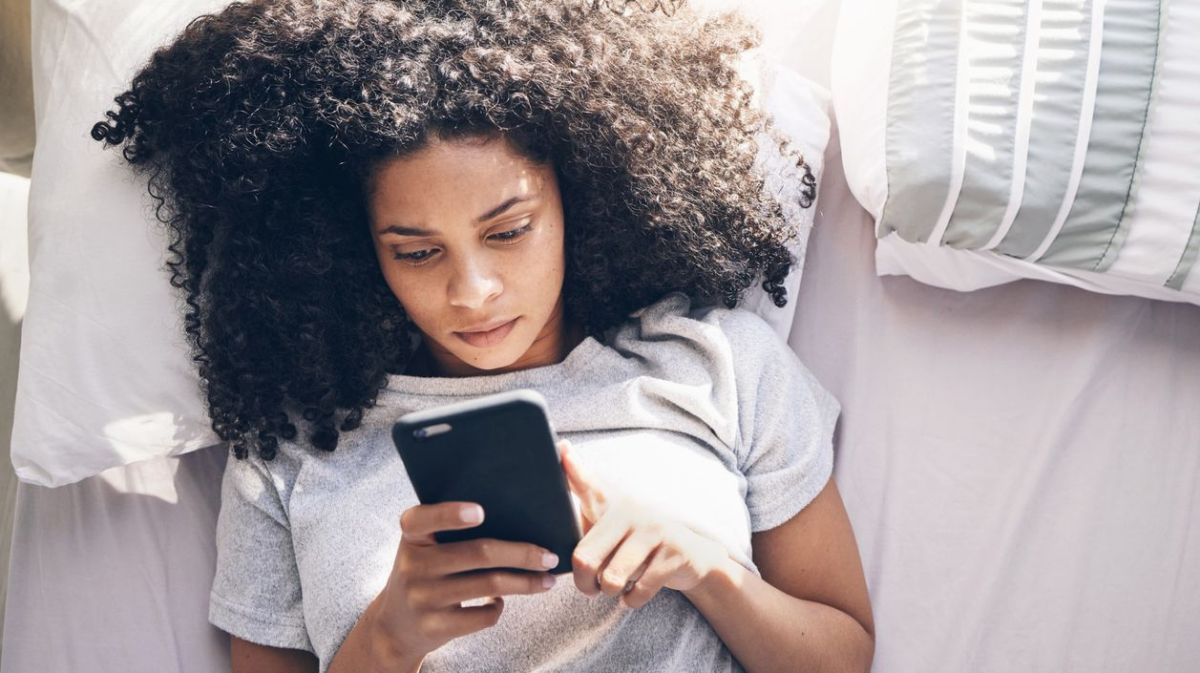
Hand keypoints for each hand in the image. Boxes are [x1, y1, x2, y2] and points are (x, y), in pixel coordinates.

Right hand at [370, 502, 560, 664]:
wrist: (395, 625)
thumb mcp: (424, 547)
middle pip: (479, 553)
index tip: (480, 512)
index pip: (423, 518)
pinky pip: (482, 616)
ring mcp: (423, 598)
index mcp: (411, 536)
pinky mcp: (434, 626)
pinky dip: (499, 608)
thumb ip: (449, 531)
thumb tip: (517, 519)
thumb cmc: (425, 572)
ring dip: (525, 583)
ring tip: (547, 580)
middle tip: (549, 556)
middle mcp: (413, 565)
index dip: (450, 514)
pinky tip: (503, 601)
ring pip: (489, 585)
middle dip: (522, 554)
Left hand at [560, 440, 732, 608]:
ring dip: (611, 592)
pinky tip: (633, 594)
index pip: (587, 486)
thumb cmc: (642, 543)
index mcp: (613, 504)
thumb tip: (564, 451)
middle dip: (584, 583)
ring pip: (613, 577)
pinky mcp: (674, 553)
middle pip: (585, 557)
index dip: (572, 468)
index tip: (561, 446)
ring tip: (615, 588)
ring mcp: (655, 531)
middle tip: (591, 589)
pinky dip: (632, 600)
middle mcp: (633, 512)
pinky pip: (639, 590)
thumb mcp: (613, 523)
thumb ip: (587, 498)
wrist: (694, 558)